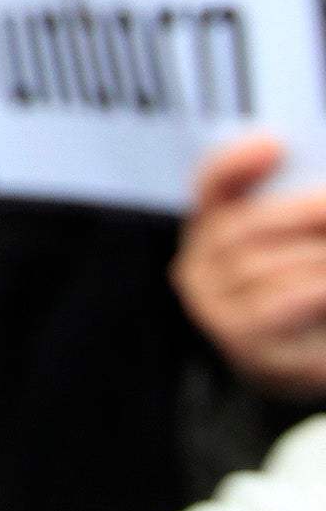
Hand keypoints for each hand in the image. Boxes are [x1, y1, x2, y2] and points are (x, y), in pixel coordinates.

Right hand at [175, 135, 325, 397]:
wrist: (302, 367)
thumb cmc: (302, 298)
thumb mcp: (295, 248)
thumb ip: (299, 219)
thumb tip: (316, 192)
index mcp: (209, 234)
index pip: (212, 185)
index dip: (236, 162)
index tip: (275, 143)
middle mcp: (197, 271)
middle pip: (243, 227)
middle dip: (300, 212)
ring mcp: (215, 312)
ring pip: (262, 267)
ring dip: (315, 256)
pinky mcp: (245, 348)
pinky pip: (278, 306)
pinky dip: (312, 290)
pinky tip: (325, 286)